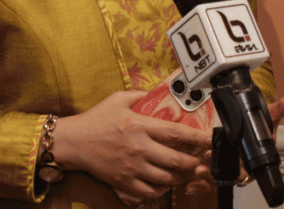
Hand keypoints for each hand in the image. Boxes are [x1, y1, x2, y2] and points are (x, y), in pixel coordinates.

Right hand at [52, 90, 212, 202]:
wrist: (73, 142)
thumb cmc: (96, 119)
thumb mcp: (117, 99)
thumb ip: (139, 95)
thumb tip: (157, 92)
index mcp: (139, 126)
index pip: (176, 133)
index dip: (197, 138)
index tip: (209, 140)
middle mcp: (138, 148)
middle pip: (175, 161)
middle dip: (193, 163)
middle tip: (200, 162)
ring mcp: (132, 167)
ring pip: (166, 179)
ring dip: (180, 177)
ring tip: (185, 172)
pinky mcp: (124, 182)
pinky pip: (150, 192)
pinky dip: (161, 189)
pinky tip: (164, 182)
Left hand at [186, 92, 283, 194]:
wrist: (246, 122)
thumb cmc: (259, 125)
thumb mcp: (268, 115)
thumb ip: (282, 107)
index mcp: (252, 160)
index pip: (247, 171)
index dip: (241, 172)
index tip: (234, 167)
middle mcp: (240, 165)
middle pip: (228, 175)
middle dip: (217, 173)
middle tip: (206, 162)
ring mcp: (227, 165)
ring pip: (216, 178)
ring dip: (206, 178)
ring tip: (198, 169)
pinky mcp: (215, 165)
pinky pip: (206, 179)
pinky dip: (199, 183)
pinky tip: (190, 183)